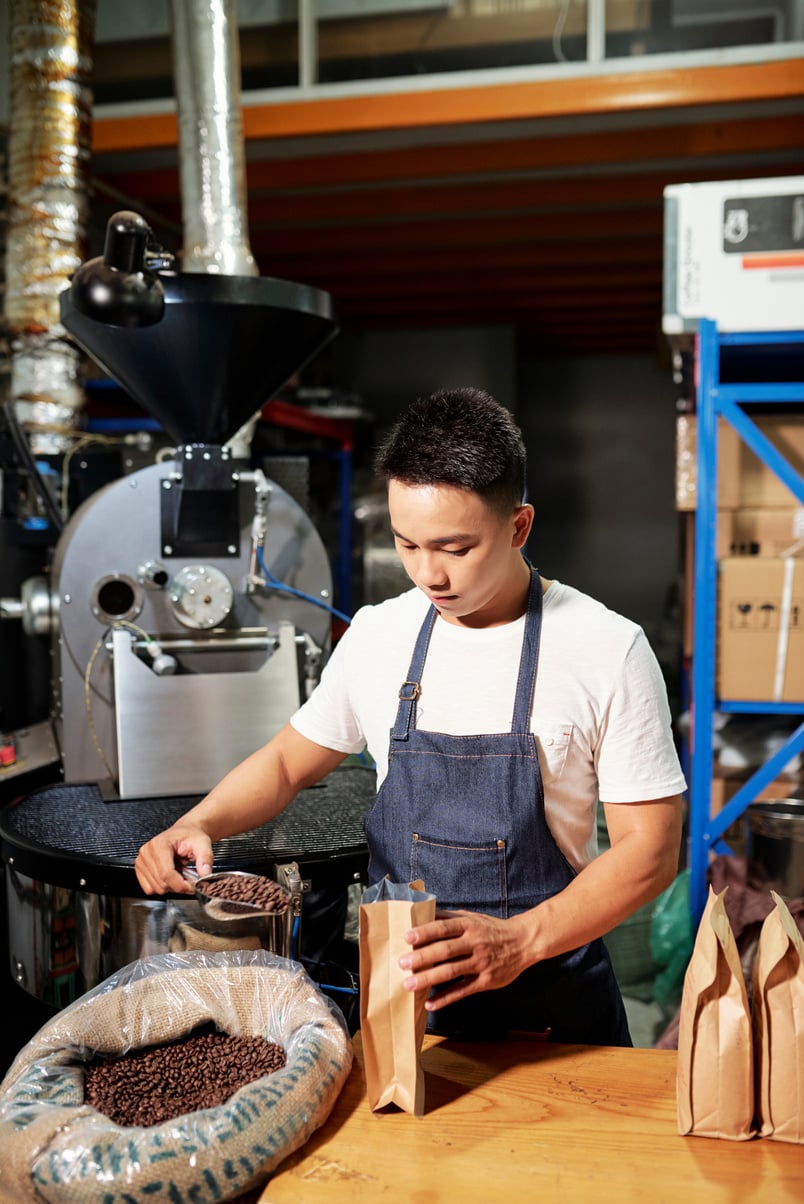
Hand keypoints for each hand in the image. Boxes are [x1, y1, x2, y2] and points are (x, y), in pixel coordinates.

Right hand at [134, 824, 213, 895]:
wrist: (185, 832)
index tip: (193, 886)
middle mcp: (147, 852)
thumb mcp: (203, 843)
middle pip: (161, 884)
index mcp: (159, 844)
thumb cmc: (190, 836)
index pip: (167, 874)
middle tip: (189, 877)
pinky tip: (171, 875)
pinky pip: (149, 889)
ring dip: (171, 886)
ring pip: (156, 888)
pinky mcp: (140, 870)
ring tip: (180, 872)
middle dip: (179, 886)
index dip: (182, 885)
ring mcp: (141, 861)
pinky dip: (162, 886)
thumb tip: (205, 874)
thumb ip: (205, 859)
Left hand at [398, 910, 530, 1010]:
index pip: (444, 928)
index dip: (425, 932)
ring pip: (451, 972)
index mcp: (469, 925)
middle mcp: (474, 944)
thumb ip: (449, 918)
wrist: (523, 942)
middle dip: (422, 957)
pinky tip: (430, 1003)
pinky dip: (445, 998)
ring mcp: (481, 963)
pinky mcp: (486, 981)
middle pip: (445, 950)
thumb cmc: (492, 929)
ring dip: (428, 979)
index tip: (407, 937)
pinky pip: (463, 991)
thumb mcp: (473, 917)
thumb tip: (424, 913)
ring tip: (409, 984)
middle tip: (402, 963)